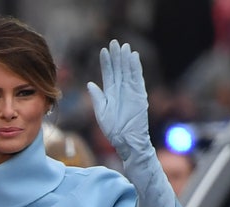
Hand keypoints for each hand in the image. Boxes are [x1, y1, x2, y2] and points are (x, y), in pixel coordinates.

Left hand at [86, 40, 150, 161]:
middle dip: (117, 56)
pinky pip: (138, 79)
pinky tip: (134, 58)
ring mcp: (131, 92)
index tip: (104, 50)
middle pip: (119, 69)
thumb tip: (90, 84)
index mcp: (111, 93)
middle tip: (114, 43)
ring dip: (126, 59)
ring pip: (128, 72)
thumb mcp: (101, 113)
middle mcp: (121, 90)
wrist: (127, 140)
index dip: (107, 62)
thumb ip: (97, 98)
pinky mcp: (139, 96)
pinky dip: (136, 68)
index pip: (109, 74)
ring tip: (124, 47)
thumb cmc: (113, 130)